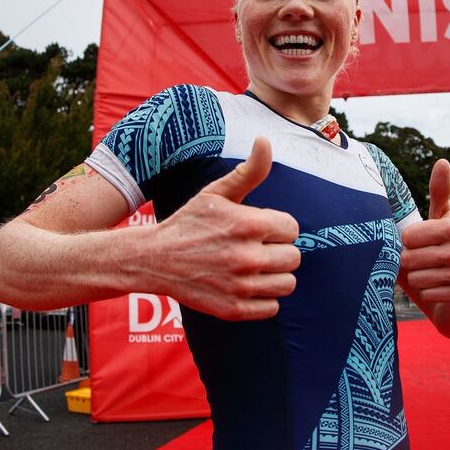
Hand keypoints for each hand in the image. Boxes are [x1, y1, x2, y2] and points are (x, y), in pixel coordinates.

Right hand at [135, 137, 300, 319]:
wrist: (155, 259)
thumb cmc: (191, 222)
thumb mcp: (217, 192)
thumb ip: (249, 171)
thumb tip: (265, 140)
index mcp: (249, 224)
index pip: (292, 229)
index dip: (277, 227)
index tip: (258, 229)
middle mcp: (248, 257)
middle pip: (294, 258)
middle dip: (278, 251)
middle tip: (254, 248)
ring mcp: (241, 286)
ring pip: (288, 284)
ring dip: (274, 276)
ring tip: (253, 267)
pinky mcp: (234, 309)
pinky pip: (272, 308)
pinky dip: (263, 299)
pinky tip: (245, 285)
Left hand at [400, 159, 449, 302]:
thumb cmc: (440, 242)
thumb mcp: (438, 216)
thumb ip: (438, 191)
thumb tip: (443, 161)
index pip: (415, 234)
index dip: (409, 239)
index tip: (411, 239)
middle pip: (414, 257)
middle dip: (408, 260)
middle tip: (412, 259)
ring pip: (421, 277)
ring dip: (415, 277)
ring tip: (420, 272)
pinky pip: (431, 294)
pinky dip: (426, 292)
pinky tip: (430, 286)